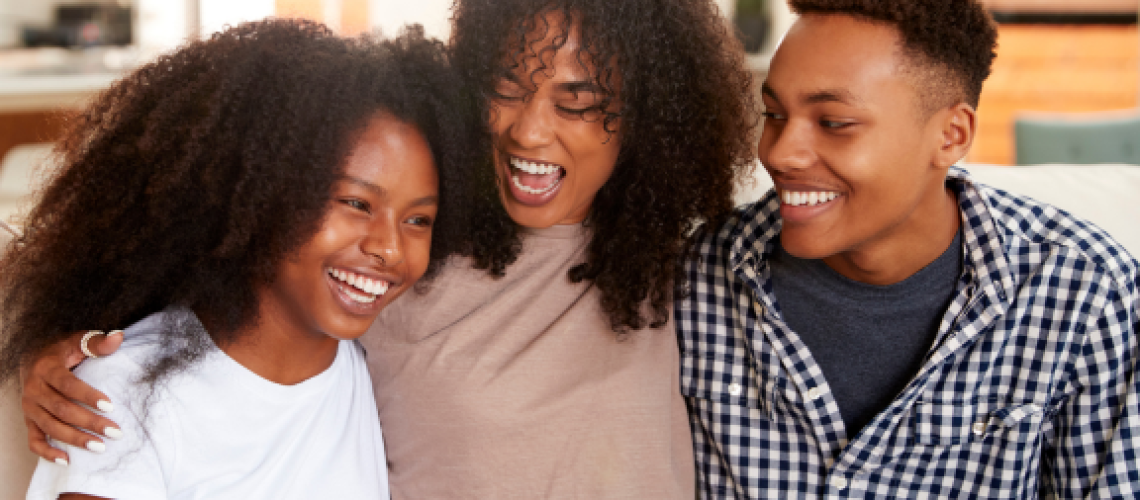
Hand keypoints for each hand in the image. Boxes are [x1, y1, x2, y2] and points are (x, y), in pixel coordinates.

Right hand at [20, 330, 123, 464]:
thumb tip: (118, 336)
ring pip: (50, 427)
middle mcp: (34, 389)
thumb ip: (97, 342)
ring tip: (100, 447)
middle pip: (61, 409)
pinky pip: (34, 440)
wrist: (32, 358)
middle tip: (114, 432)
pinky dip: (47, 452)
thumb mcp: (77, 341)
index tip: (110, 406)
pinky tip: (66, 460)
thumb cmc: (62, 350)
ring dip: (74, 439)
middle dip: (89, 422)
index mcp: (46, 369)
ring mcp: (30, 407)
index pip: (67, 385)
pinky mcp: (29, 420)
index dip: (88, 395)